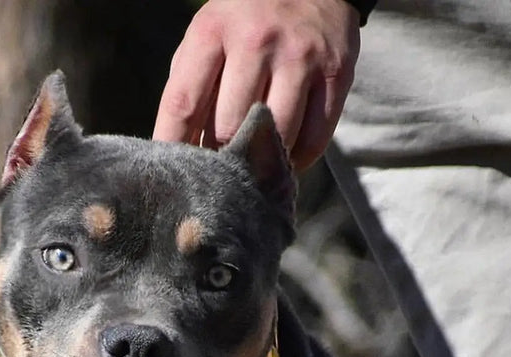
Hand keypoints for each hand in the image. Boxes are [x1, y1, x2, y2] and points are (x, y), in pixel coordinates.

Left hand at [153, 0, 359, 170]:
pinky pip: (314, 140)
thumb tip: (178, 153)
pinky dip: (296, 159)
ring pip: (275, 138)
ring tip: (254, 164)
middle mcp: (257, 40)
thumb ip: (190, 89)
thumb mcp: (208, 39)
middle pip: (229, 128)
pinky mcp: (336, 73)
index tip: (175, 176)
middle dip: (221, 157)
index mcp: (213, 30)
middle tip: (222, 167)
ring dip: (262, 161)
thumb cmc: (244, 25)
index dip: (174, 147)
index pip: (183, 104)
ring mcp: (300, 56)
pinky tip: (285, 155)